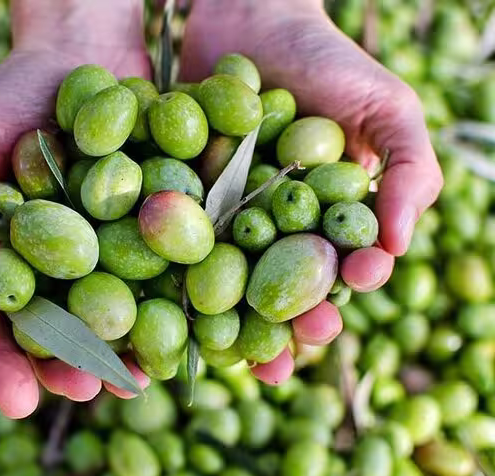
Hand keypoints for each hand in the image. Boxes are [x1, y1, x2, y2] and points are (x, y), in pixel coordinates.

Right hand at [0, 0, 151, 417]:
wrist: (82, 51)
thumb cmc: (9, 95)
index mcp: (10, 258)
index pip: (1, 321)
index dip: (6, 362)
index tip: (19, 398)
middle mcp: (64, 266)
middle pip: (67, 330)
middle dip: (75, 366)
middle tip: (87, 392)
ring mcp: (116, 250)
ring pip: (123, 312)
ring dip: (132, 350)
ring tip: (140, 379)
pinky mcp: (164, 226)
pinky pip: (173, 268)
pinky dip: (181, 297)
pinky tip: (193, 326)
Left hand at [180, 0, 442, 383]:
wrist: (250, 15)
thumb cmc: (328, 62)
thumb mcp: (385, 108)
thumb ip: (407, 170)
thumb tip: (398, 243)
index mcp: (320, 223)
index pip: (331, 272)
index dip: (334, 298)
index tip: (332, 316)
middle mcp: (265, 230)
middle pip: (269, 289)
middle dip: (273, 327)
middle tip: (270, 359)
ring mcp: (214, 218)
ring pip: (212, 278)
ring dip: (212, 321)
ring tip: (210, 355)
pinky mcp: (168, 198)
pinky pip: (162, 237)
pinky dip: (156, 269)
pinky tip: (150, 302)